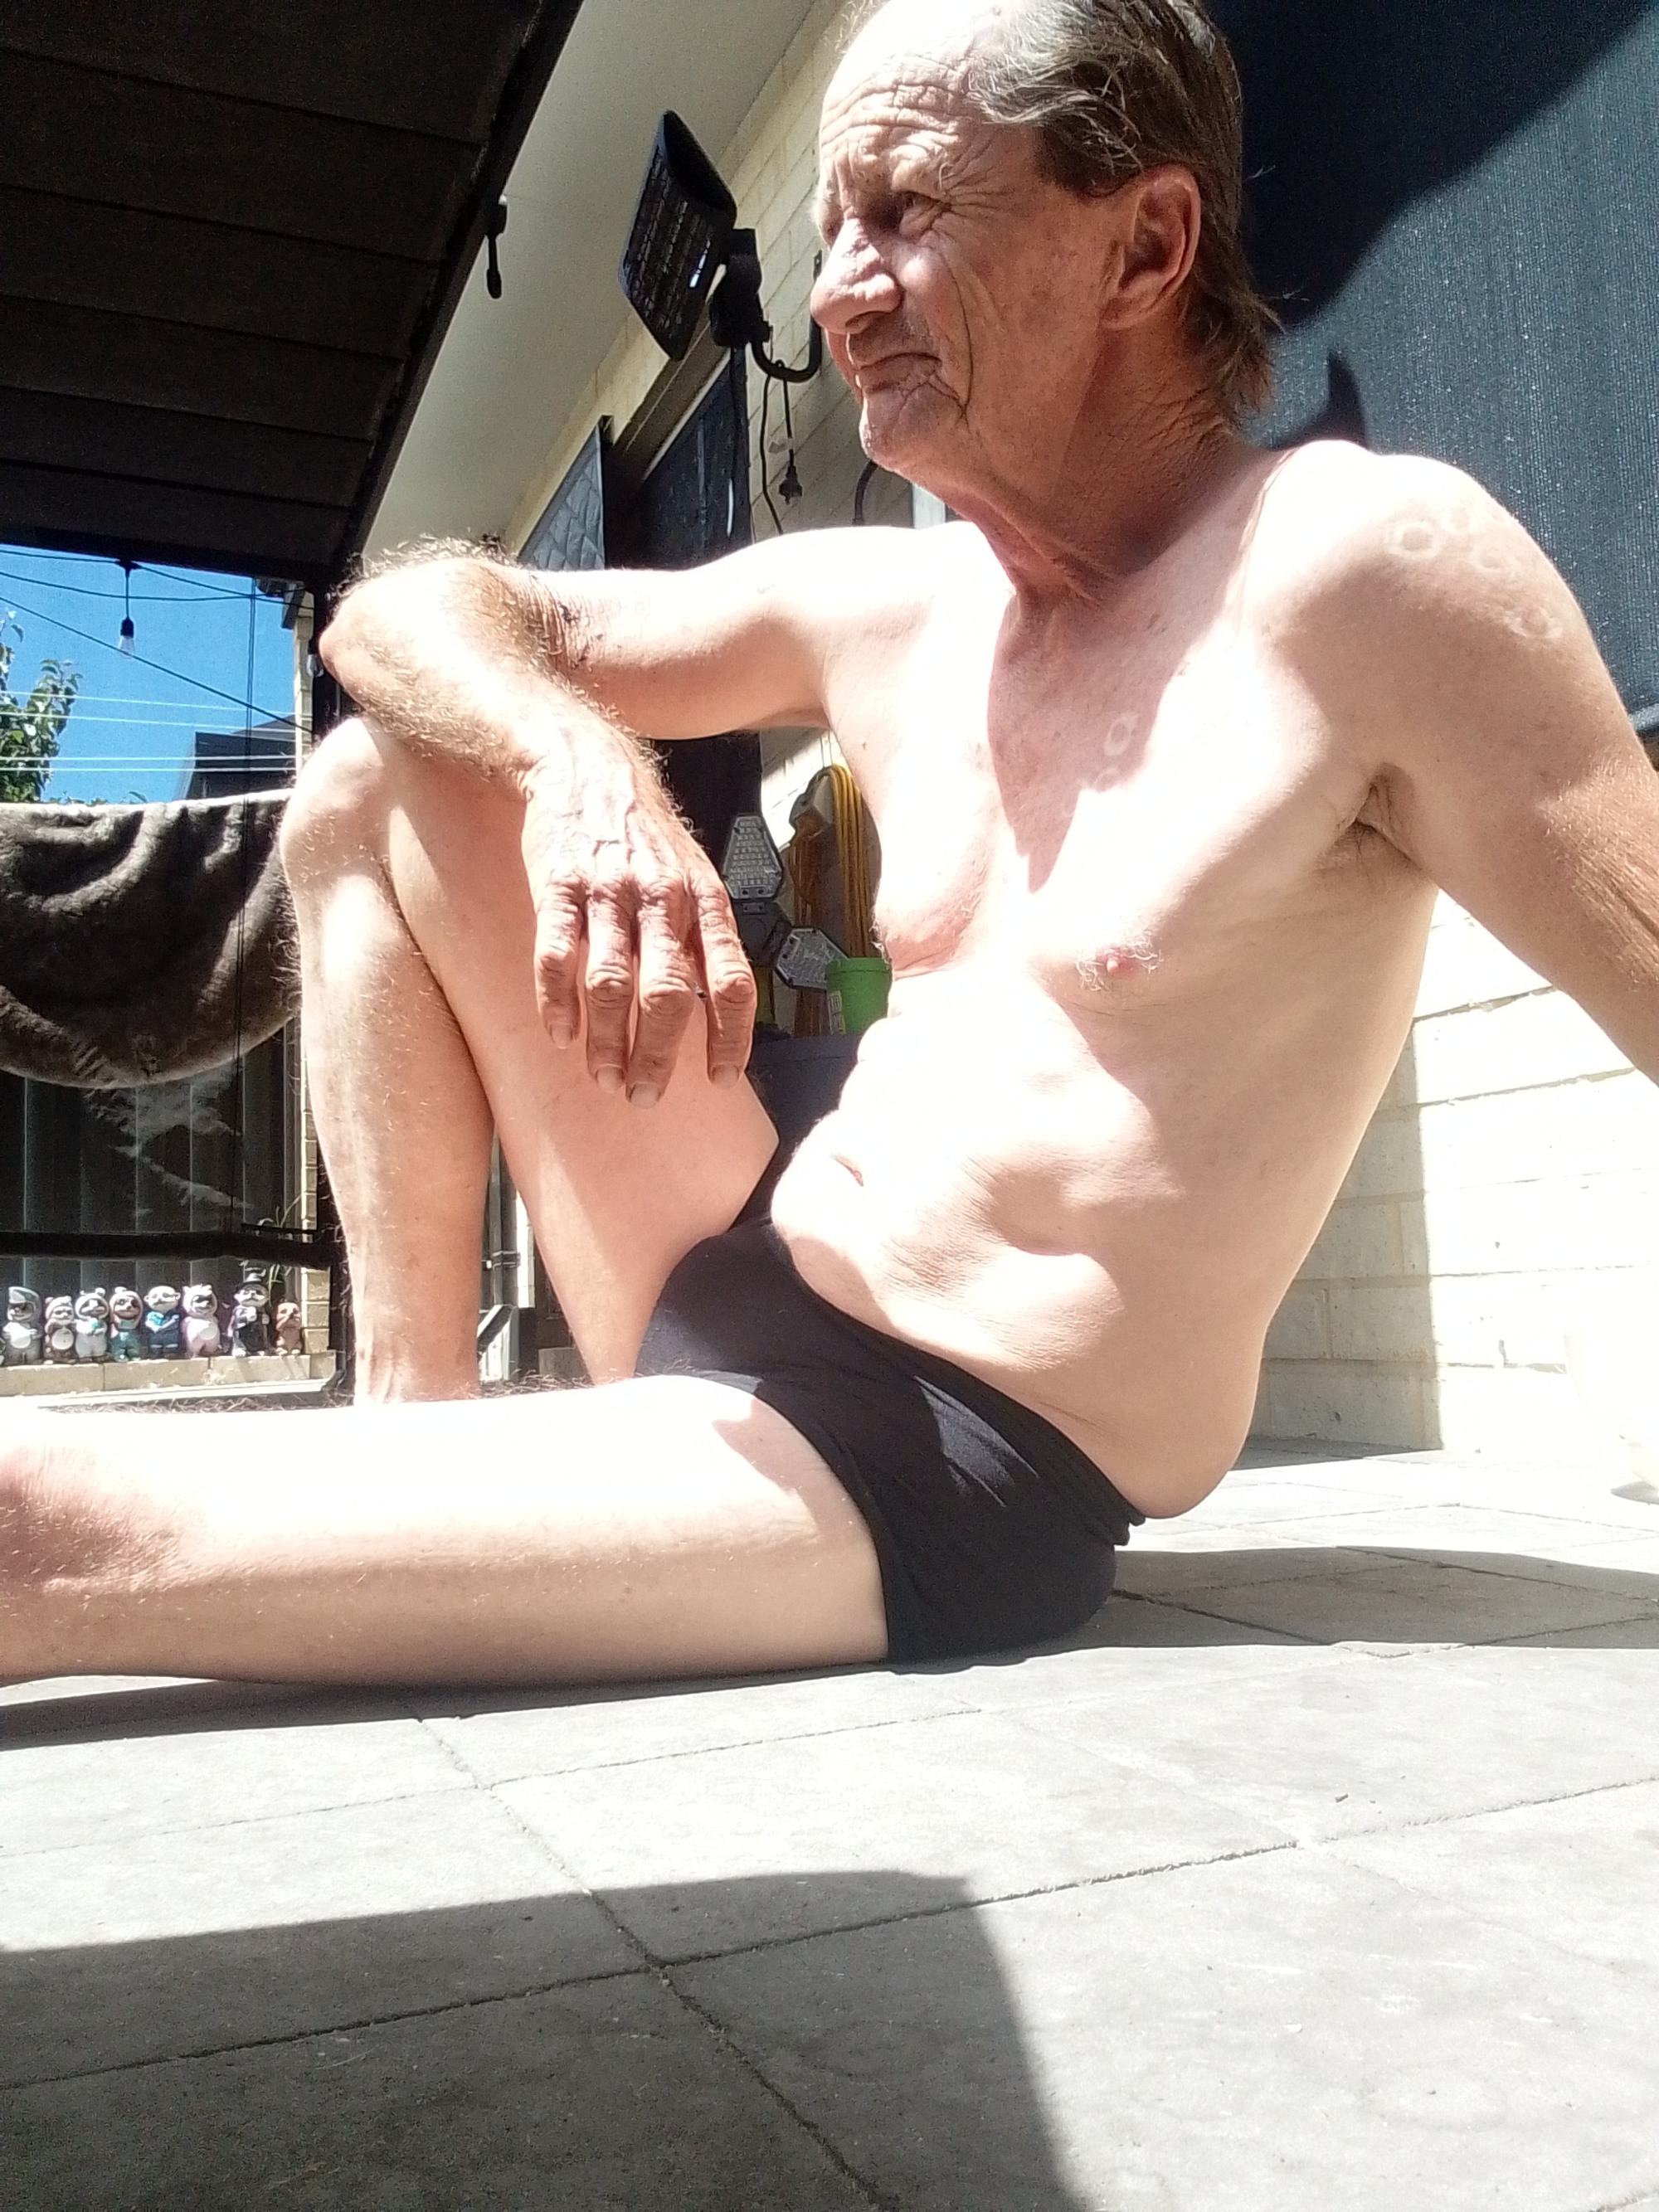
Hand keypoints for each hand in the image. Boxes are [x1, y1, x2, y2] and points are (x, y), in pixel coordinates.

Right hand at [520, 752, 756, 1103]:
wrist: (587, 770)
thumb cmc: (647, 839)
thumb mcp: (695, 878)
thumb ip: (706, 942)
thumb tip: (720, 1017)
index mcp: (706, 901)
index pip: (731, 982)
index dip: (730, 1037)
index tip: (721, 1081)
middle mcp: (663, 899)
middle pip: (668, 994)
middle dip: (657, 1056)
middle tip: (644, 1096)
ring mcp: (609, 892)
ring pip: (611, 983)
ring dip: (606, 1042)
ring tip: (605, 1077)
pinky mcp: (558, 885)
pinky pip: (556, 955)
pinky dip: (557, 1003)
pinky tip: (561, 1035)